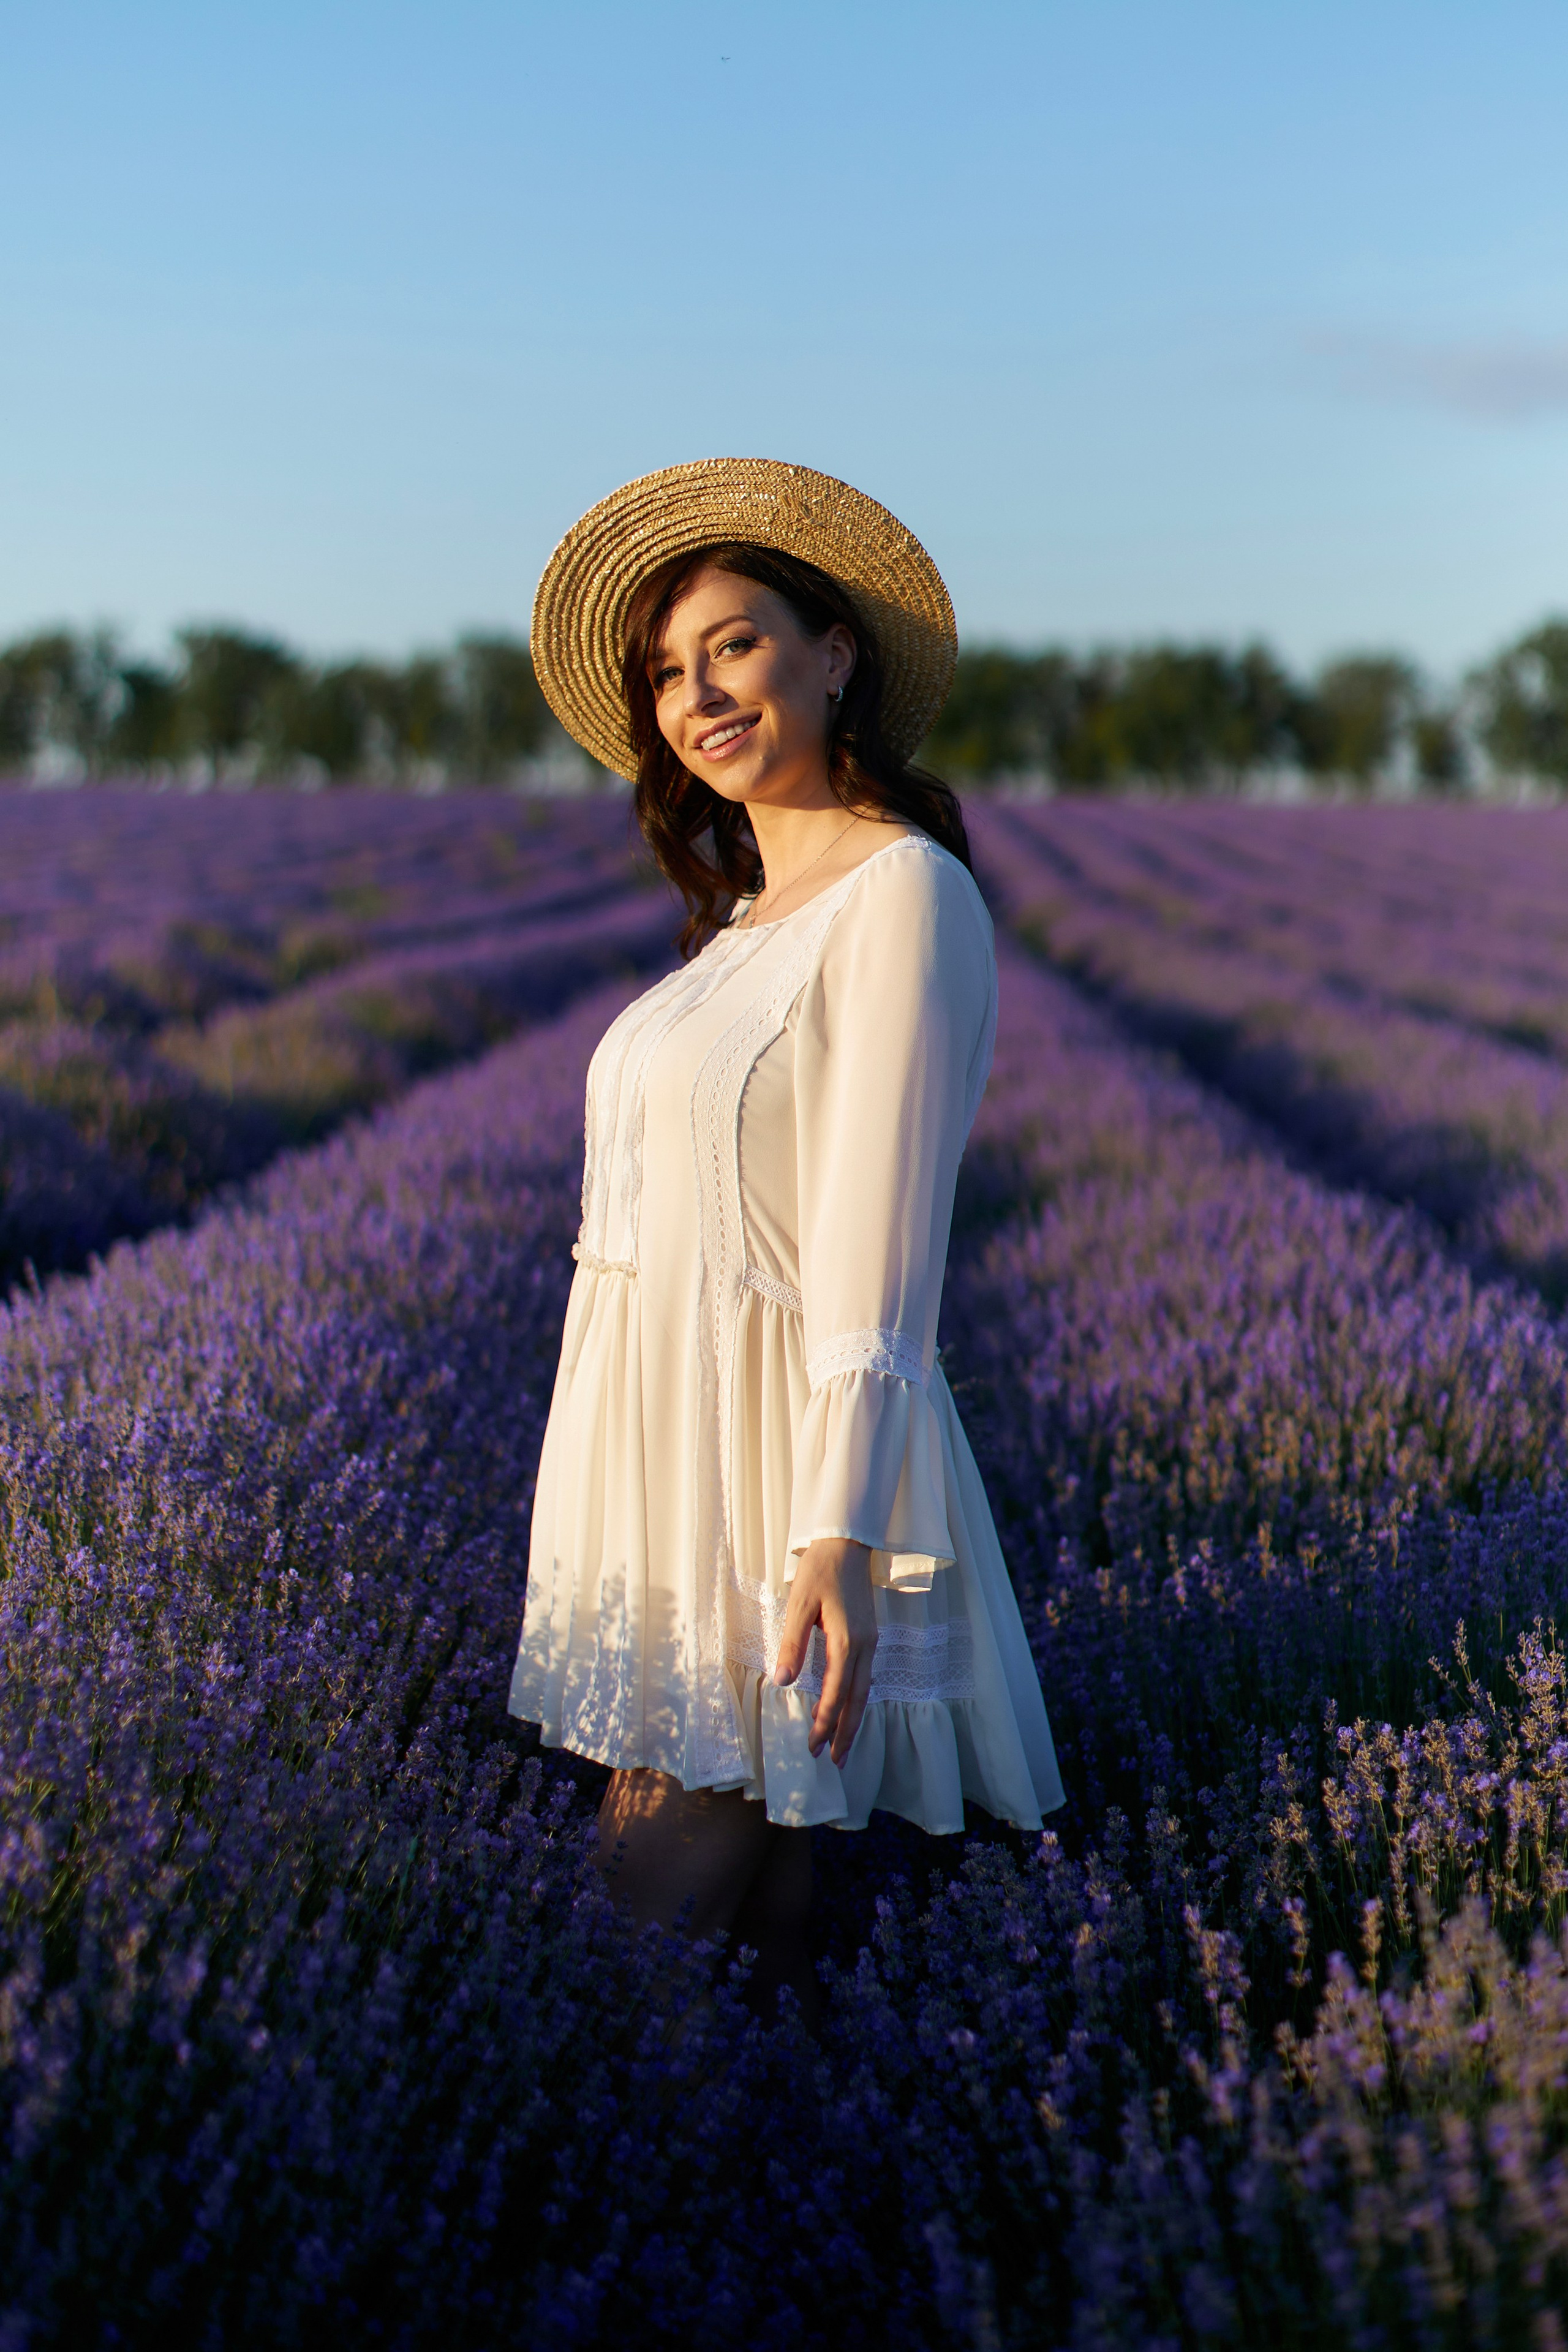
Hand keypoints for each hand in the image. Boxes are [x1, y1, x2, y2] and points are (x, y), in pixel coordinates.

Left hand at [772, 1537, 877, 1765]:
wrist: (847, 1543)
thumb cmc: (819, 1571)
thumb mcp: (798, 1604)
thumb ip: (791, 1644)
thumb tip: (782, 1681)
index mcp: (847, 1641)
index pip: (836, 1694)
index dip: (823, 1723)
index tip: (811, 1745)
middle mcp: (864, 1646)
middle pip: (857, 1700)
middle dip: (846, 1733)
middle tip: (834, 1762)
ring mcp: (870, 1642)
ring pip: (864, 1691)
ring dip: (853, 1719)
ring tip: (842, 1746)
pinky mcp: (869, 1636)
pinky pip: (865, 1677)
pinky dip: (856, 1699)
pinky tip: (847, 1709)